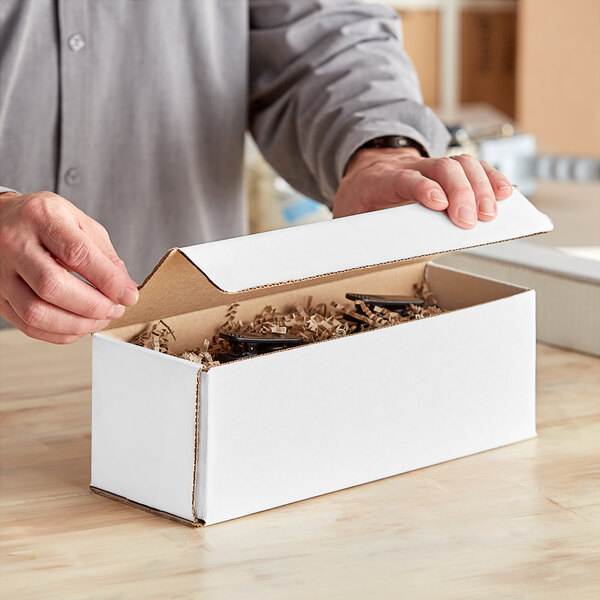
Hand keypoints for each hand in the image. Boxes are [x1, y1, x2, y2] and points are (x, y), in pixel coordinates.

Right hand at [0, 191, 138, 343]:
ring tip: (100, 319)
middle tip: (115, 309)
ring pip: (36, 311)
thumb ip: (104, 254)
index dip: (107, 280)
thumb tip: (126, 289)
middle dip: (92, 305)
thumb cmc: (45, 220)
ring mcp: (0, 272)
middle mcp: (14, 243)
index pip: (77, 253)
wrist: (0, 219)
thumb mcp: (79, 222)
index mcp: (41, 217)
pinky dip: (59, 333)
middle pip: (52, 285)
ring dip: (77, 324)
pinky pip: (27, 325)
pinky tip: (79, 326)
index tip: (129, 296)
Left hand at [334, 147, 513, 227]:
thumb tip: (357, 255)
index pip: (404, 178)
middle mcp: (409, 166)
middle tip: (470, 220)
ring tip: (491, 212)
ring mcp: (430, 165)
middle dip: (460, 192)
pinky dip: (491, 178)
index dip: (422, 188)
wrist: (366, 169)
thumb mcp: (347, 215)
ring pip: (461, 163)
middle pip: (440, 167)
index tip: (439, 203)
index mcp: (380, 179)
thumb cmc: (359, 196)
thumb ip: (353, 232)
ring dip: (481, 186)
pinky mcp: (447, 169)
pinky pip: (473, 167)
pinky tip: (504, 193)